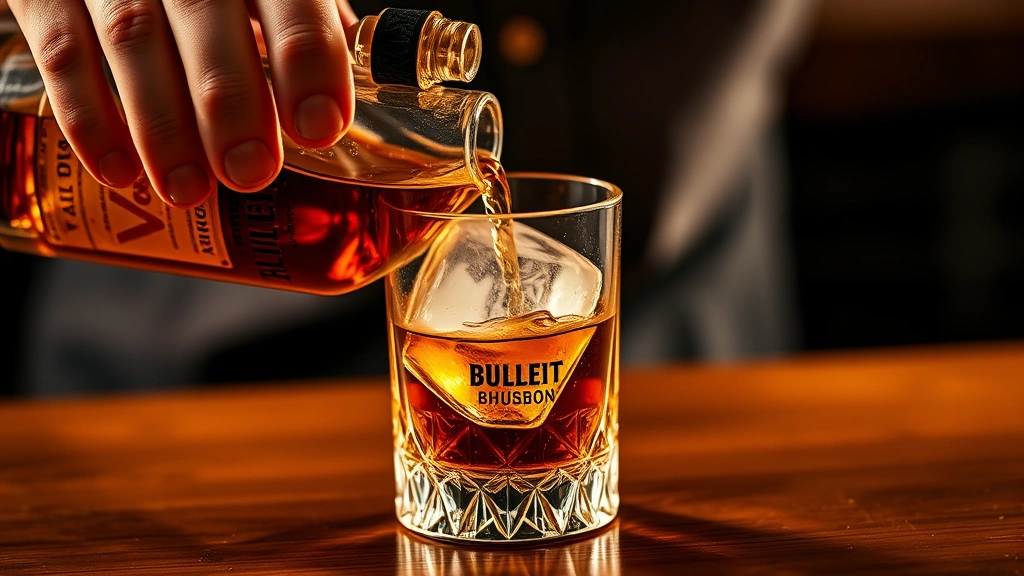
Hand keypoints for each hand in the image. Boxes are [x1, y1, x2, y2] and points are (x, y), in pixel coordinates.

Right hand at [6, 0, 357, 206]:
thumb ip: (298, 24)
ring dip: (162, 123)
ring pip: (132, 37)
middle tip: (250, 172)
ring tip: (187, 189)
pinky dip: (87, 116)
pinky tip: (117, 170)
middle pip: (206, 17)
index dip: (308, 59)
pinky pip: (60, 49)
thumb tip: (341, 98)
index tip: (320, 126)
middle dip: (231, 101)